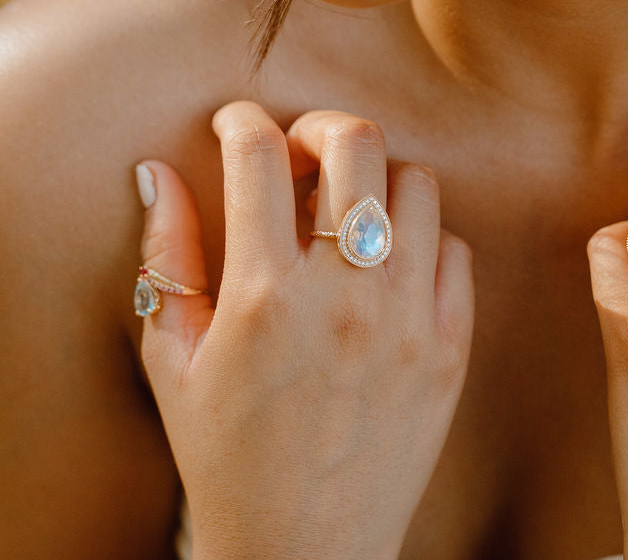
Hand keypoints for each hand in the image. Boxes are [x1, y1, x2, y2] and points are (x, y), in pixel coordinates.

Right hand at [136, 102, 472, 558]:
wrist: (308, 547)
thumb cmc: (229, 457)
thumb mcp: (175, 363)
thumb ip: (168, 258)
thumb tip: (159, 172)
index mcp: (265, 297)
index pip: (259, 155)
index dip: (241, 121)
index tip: (237, 128)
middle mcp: (346, 297)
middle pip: (357, 143)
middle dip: (321, 127)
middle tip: (303, 153)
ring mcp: (410, 321)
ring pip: (417, 186)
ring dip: (377, 183)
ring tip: (351, 213)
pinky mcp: (452, 348)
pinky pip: (457, 250)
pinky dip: (425, 241)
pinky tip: (394, 267)